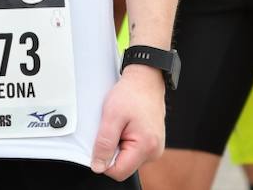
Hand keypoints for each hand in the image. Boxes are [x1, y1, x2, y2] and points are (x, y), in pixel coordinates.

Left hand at [90, 65, 166, 179]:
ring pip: (127, 158)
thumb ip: (104, 144)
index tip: (100, 143)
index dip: (103, 161)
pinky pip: (133, 150)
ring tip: (120, 125)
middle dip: (112, 150)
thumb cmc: (131, 93)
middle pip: (123, 166)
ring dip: (119, 145)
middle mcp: (154, 152)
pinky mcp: (152, 144)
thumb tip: (98, 166)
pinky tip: (126, 126)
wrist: (145, 80)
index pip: (119, 172)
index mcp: (146, 147)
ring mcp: (155, 148)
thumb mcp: (111, 116)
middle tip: (113, 129)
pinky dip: (125, 141)